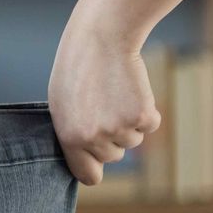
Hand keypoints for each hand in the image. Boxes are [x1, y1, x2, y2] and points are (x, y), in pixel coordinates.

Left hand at [46, 15, 161, 185]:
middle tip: (102, 102)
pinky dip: (146, 109)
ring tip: (113, 91)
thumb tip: (87, 159)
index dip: (95, 166)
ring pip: (133, 140)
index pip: (88, 176)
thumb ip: (73, 134)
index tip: (97, 157)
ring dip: (128, 120)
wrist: (102, 36)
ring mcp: (119, 129)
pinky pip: (150, 124)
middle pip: (114, 156)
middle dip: (111, 135)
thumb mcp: (62, 104)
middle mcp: (94, 138)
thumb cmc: (78, 67)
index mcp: (69, 137)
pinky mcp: (142, 116)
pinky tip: (130, 88)